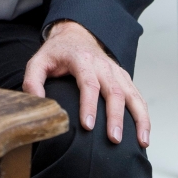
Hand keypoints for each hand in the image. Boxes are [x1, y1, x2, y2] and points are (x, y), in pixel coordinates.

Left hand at [22, 19, 149, 146]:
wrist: (76, 35)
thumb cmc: (57, 53)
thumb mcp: (38, 61)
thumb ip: (33, 81)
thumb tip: (38, 103)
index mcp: (81, 60)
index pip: (88, 83)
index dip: (89, 105)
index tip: (88, 126)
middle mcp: (103, 65)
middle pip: (114, 91)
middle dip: (115, 116)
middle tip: (114, 139)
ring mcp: (116, 71)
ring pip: (132, 94)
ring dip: (139, 118)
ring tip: (142, 141)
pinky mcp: (124, 78)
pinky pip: (138, 96)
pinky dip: (144, 115)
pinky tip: (144, 135)